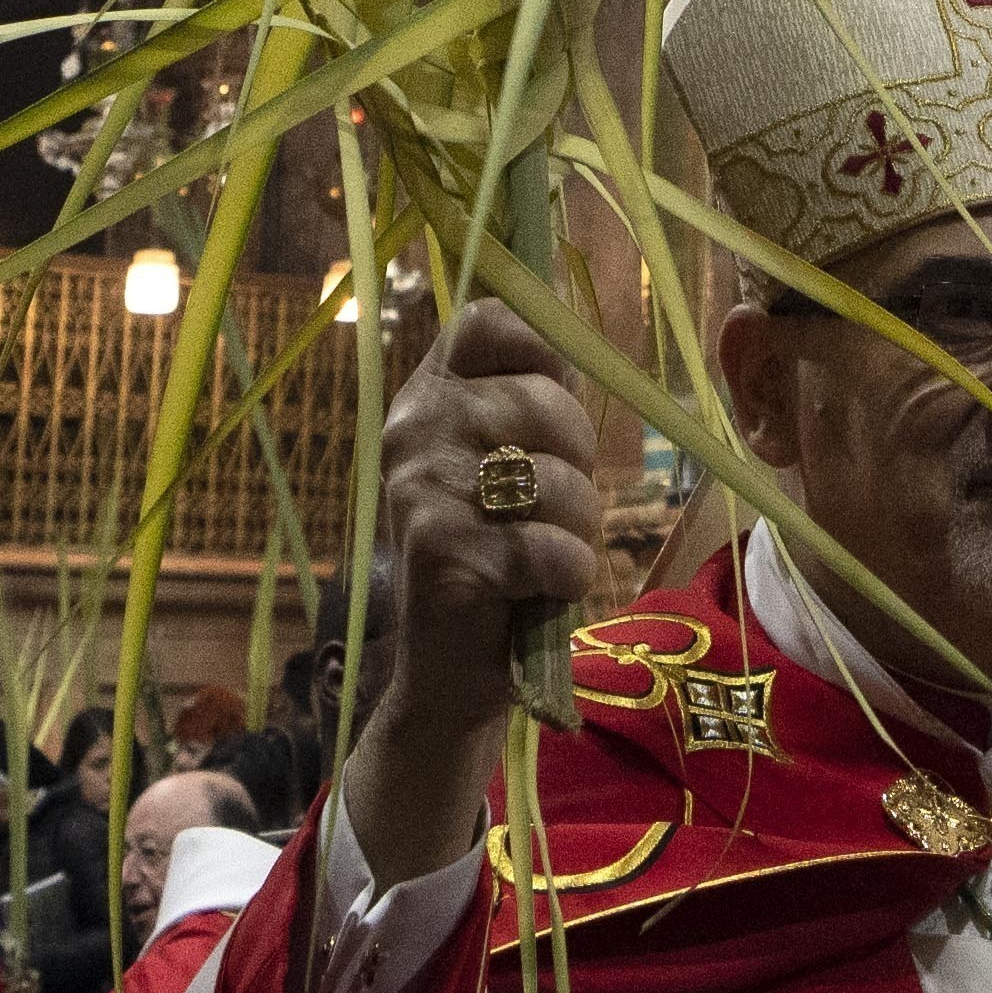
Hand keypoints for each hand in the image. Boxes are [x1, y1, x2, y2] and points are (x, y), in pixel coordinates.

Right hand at [342, 299, 618, 891]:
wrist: (449, 672)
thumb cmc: (498, 554)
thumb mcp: (509, 464)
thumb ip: (530, 399)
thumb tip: (576, 336)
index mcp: (426, 396)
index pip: (486, 320)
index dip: (543, 351)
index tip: (556, 400)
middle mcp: (412, 432)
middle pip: (541, 400)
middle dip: (580, 459)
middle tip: (561, 505)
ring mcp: (420, 493)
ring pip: (552, 479)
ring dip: (579, 526)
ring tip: (550, 555)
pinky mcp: (441, 556)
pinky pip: (549, 548)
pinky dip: (569, 575)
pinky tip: (543, 592)